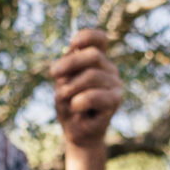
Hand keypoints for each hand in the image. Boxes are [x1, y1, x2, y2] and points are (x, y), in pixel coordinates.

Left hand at [51, 27, 122, 151]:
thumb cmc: (68, 105)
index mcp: (97, 61)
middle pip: (93, 55)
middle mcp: (109, 69)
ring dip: (70, 89)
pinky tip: (77, 108)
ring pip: (91, 76)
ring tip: (68, 101)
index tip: (72, 46)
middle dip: (69, 64)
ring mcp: (115, 84)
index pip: (99, 39)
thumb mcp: (62, 81)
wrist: (76, 132)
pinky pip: (93, 96)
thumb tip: (73, 50)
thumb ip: (68, 65)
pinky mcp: (116, 100)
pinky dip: (78, 102)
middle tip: (53, 74)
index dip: (86, 37)